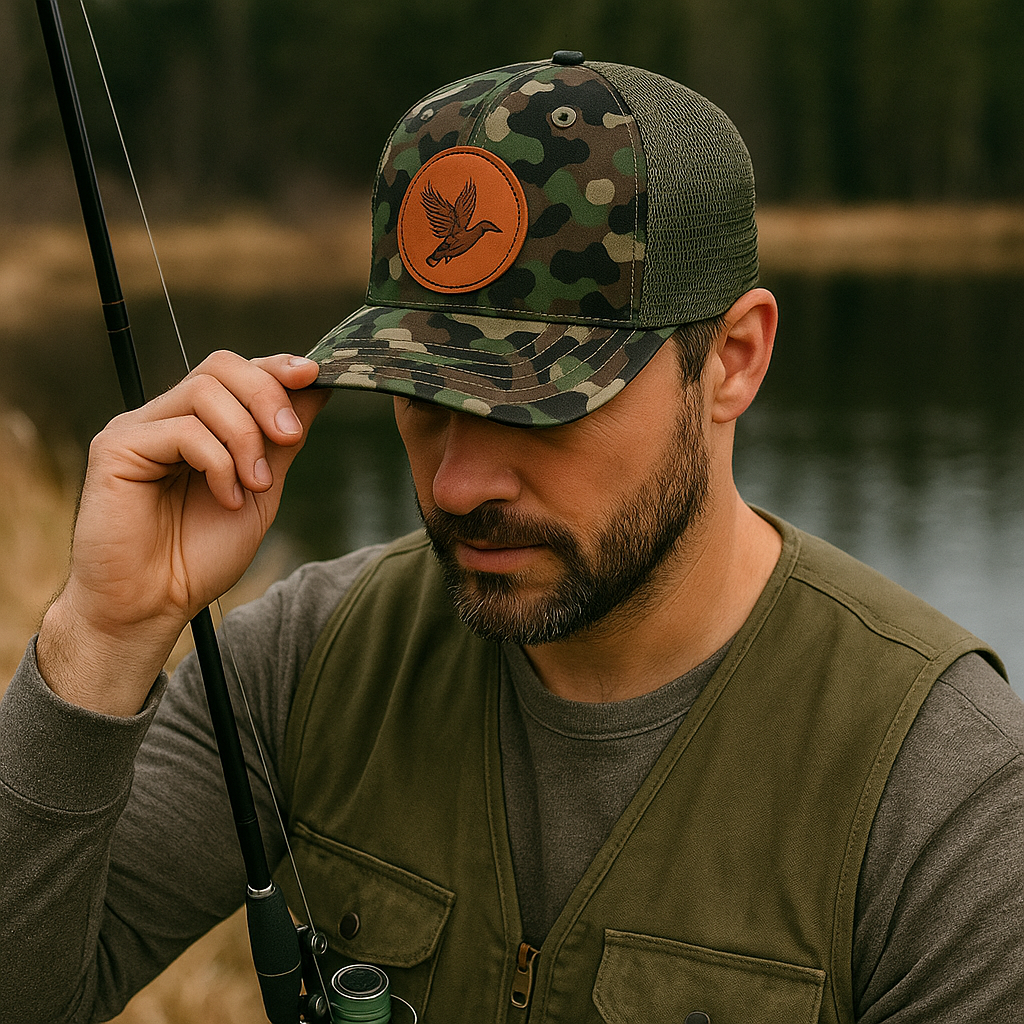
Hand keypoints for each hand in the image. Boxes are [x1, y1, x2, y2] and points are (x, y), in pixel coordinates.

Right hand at [37, 351, 327, 714]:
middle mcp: (164, 417)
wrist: (153, 605)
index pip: (235, 371)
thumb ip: (280, 441)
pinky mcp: (116, 447)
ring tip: (255, 485)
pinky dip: (218, 463)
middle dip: (267, 395)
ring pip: (204, 392)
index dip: (275, 367)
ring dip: (246, 437)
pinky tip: (226, 498)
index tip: (315, 375)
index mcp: (197, 424)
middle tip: (291, 437)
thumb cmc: (200, 555)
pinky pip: (183, 430)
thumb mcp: (260, 491)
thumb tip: (315, 388)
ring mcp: (138, 429)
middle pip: (220, 367)